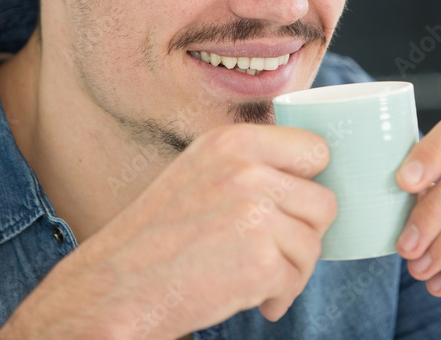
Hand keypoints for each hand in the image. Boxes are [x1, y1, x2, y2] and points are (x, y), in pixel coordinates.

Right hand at [0, 123, 336, 338]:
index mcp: (233, 141)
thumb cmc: (158, 237)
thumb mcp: (201, 174)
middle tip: (273, 253)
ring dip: (293, 270)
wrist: (117, 286)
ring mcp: (255, 213)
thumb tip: (313, 180)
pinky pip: (297, 279)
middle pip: (324, 201)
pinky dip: (278, 296)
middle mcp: (246, 169)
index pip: (315, 149)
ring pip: (314, 243)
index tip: (292, 206)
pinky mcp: (260, 259)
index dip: (308, 183)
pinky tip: (251, 299)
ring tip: (255, 279)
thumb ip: (252, 167)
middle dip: (304, 234)